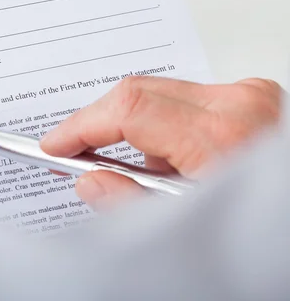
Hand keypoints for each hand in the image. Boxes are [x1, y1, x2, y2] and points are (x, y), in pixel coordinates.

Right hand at [41, 76, 282, 209]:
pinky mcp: (250, 97)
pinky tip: (178, 163)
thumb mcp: (190, 229)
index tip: (56, 144)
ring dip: (140, 132)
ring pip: (159, 97)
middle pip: (138, 94)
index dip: (81, 125)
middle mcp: (237, 104)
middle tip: (77, 154)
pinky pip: (185, 102)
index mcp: (222, 137)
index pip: (129, 109)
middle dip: (102, 127)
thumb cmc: (265, 227)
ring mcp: (247, 96)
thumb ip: (131, 204)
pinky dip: (168, 129)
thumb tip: (89, 181)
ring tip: (153, 176)